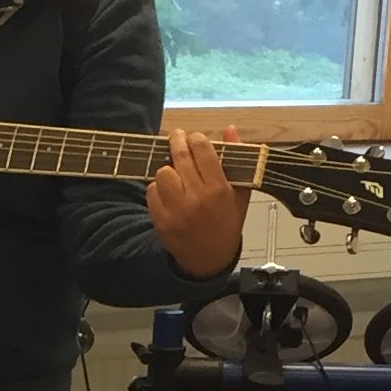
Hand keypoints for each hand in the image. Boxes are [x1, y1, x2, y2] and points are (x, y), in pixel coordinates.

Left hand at [149, 126, 248, 279]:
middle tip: (176, 137)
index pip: (202, 149)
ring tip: (175, 174)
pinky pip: (151, 192)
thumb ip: (237, 159)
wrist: (210, 261)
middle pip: (179, 156)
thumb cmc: (227, 224)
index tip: (194, 138)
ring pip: (162, 172)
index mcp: (219, 189)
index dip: (195, 138)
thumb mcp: (240, 194)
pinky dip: (157, 189)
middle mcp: (197, 198)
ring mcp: (177, 210)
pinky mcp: (161, 220)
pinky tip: (168, 194)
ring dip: (168, 169)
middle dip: (176, 141)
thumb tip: (230, 128)